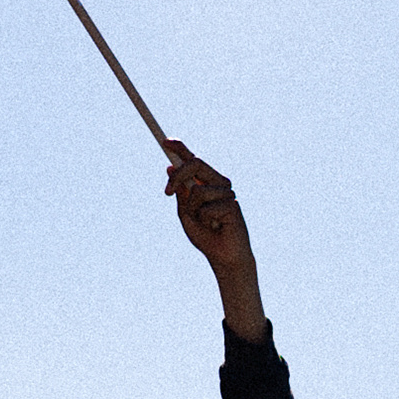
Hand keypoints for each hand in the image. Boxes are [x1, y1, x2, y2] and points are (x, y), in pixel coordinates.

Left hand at [164, 144, 248, 271]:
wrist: (223, 257)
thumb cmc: (205, 236)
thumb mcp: (185, 213)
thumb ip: (180, 193)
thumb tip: (170, 167)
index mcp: (205, 183)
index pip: (194, 160)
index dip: (181, 148)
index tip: (166, 141)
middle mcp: (217, 183)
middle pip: (196, 163)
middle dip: (178, 175)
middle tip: (167, 192)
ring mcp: (227, 193)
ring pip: (198, 191)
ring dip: (193, 211)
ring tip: (205, 224)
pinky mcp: (233, 205)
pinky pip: (206, 208)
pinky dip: (204, 221)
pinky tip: (215, 228)